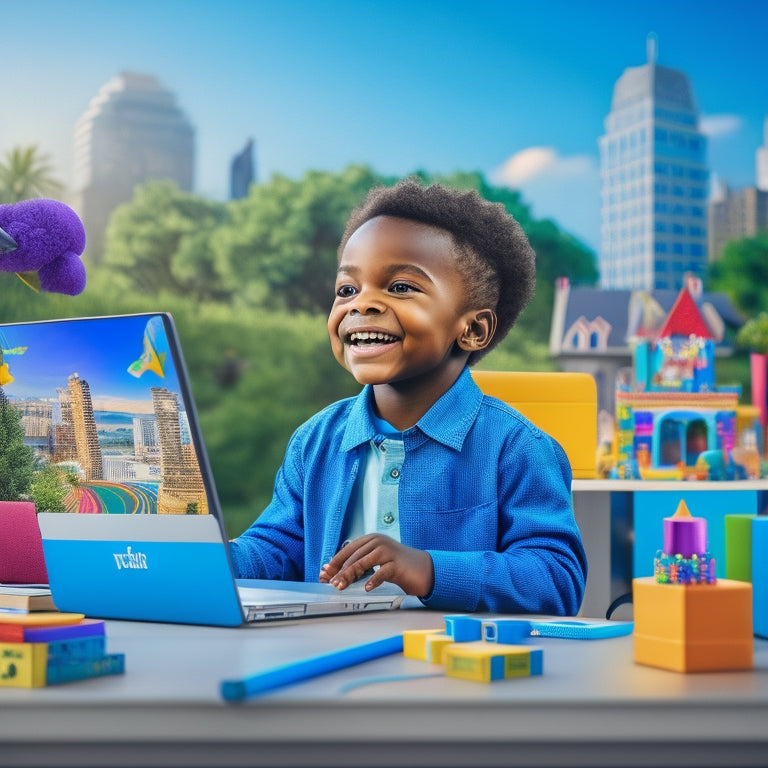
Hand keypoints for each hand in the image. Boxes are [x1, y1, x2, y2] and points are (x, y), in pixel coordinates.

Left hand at [319, 534, 433, 597]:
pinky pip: (383, 571)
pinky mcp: (398, 563)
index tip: (324, 574)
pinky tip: (367, 588)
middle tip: (331, 583)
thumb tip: (333, 572)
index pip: (348, 550)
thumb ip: (358, 564)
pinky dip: (374, 580)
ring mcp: (388, 551)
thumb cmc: (397, 566)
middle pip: (354, 556)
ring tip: (341, 586)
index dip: (335, 562)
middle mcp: (378, 542)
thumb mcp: (376, 562)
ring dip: (351, 575)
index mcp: (371, 539)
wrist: (423, 569)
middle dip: (340, 570)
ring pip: (365, 562)